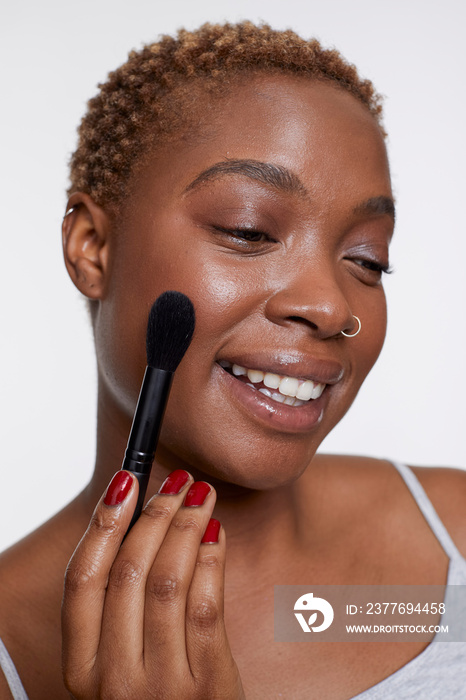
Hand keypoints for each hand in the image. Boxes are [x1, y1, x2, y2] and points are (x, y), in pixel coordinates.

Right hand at [62, 470, 245, 699]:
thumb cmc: (158, 691)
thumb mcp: (121, 659)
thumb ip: (121, 603)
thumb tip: (140, 518)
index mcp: (83, 668)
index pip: (81, 580)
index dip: (104, 523)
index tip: (125, 482)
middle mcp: (114, 680)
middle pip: (128, 573)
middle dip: (155, 515)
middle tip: (177, 483)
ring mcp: (162, 687)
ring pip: (168, 583)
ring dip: (187, 527)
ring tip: (202, 496)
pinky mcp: (208, 686)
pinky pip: (207, 606)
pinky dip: (211, 559)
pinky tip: (217, 532)